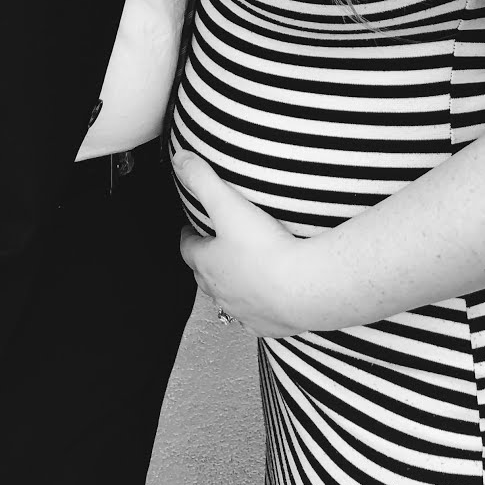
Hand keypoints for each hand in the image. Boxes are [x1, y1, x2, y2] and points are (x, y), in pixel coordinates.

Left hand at [173, 151, 318, 337]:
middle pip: (204, 277)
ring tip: (241, 272)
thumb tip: (180, 159)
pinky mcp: (269, 325)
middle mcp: (221, 292)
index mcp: (208, 264)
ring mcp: (244, 311)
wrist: (304, 288)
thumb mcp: (228, 204)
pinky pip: (256, 317)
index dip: (188, 236)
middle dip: (205, 262)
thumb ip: (203, 179)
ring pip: (229, 299)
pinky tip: (268, 299)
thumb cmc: (264, 249)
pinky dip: (258, 307)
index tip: (191, 228)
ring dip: (230, 286)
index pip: (188, 249)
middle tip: (213, 247)